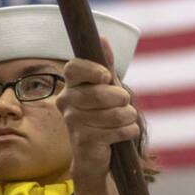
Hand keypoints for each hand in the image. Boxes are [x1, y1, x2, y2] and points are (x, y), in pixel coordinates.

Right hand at [56, 38, 139, 194]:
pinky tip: (124, 133)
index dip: (92, 70)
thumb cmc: (101, 117)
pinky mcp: (84, 141)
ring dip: (129, 117)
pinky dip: (129, 131)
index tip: (107, 77)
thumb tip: (102, 38)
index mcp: (70, 86)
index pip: (73, 68)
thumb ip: (105, 67)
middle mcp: (65, 102)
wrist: (92, 156)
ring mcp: (73, 122)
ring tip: (126, 120)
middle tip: (125, 103)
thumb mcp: (105, 90)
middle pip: (100, 93)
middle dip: (122, 99)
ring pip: (114, 113)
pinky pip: (118, 131)